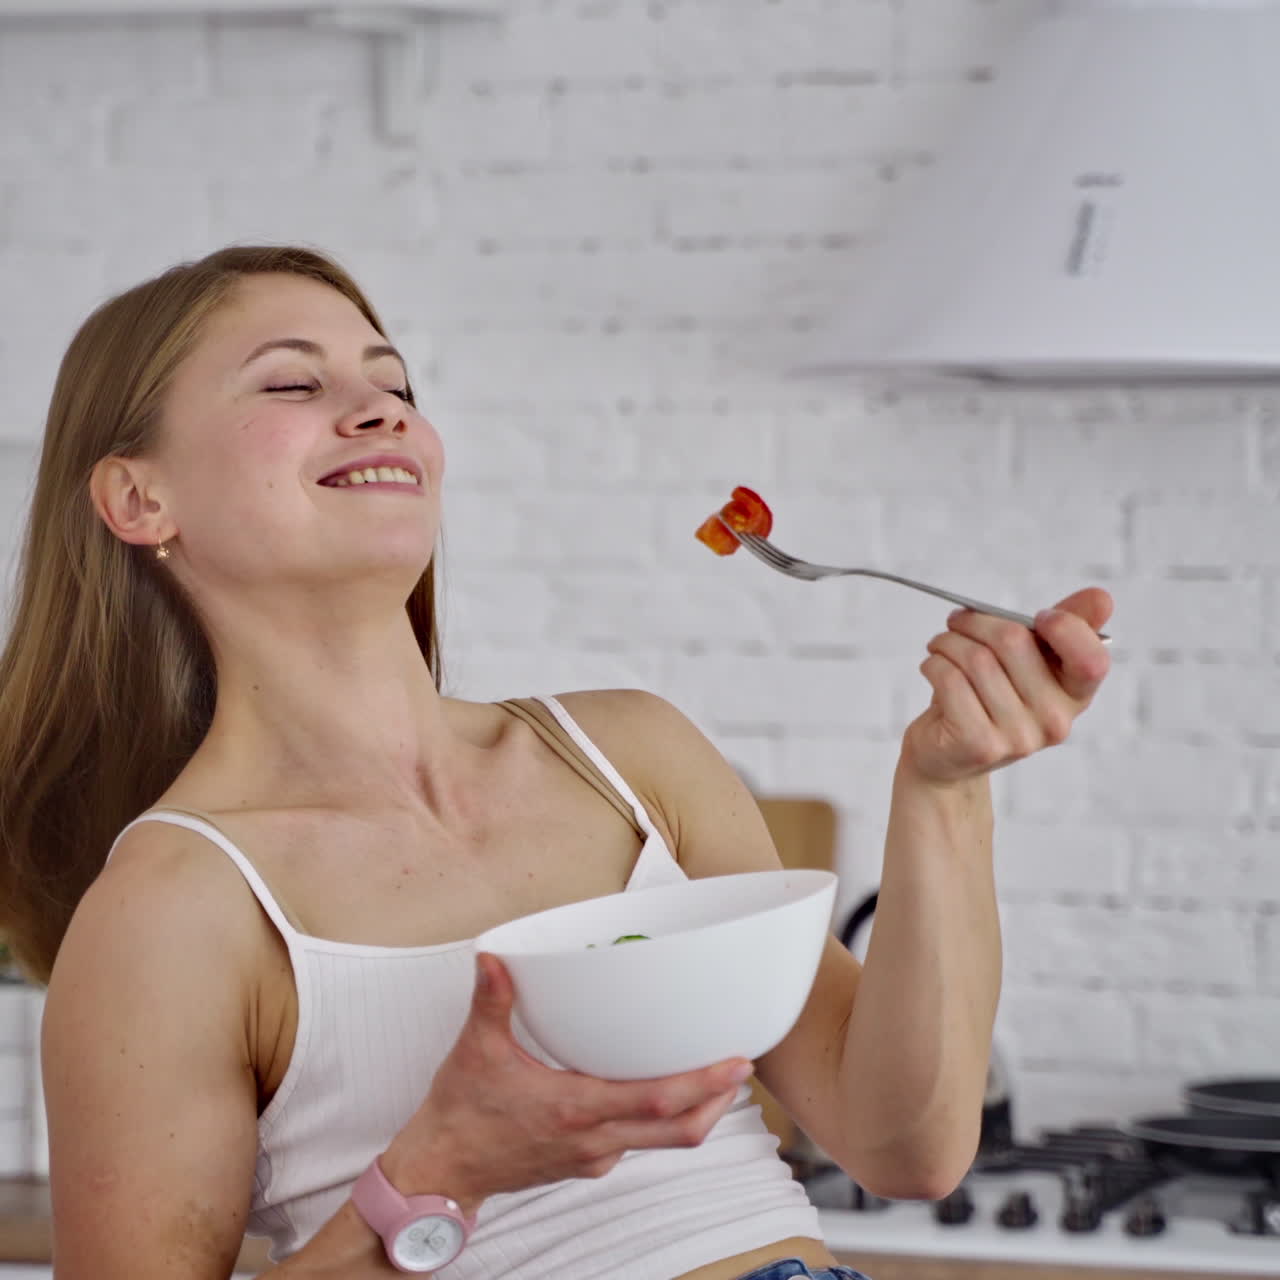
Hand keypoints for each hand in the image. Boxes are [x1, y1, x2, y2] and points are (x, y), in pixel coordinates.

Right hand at [384, 953, 751, 1210]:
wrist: (441, 1173)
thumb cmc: (460, 1114)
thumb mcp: (474, 1050)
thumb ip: (491, 1001)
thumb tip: (495, 957)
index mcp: (574, 1109)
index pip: (656, 1102)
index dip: (702, 1084)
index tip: (734, 1063)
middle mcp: (594, 1139)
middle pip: (677, 1130)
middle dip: (716, 1098)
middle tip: (742, 1066)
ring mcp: (593, 1157)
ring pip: (662, 1142)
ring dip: (695, 1111)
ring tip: (715, 1077)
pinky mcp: (587, 1164)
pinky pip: (637, 1144)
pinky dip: (660, 1121)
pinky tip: (657, 1091)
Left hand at [900, 586, 1112, 784]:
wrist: (948, 755)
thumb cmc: (990, 696)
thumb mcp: (1031, 660)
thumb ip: (1066, 627)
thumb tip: (1102, 597)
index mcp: (1075, 695)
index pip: (1092, 660)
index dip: (1066, 628)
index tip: (1039, 617)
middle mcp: (1054, 720)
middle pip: (1013, 641)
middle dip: (976, 621)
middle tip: (957, 622)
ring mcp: (1019, 737)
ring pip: (975, 658)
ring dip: (947, 641)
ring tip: (941, 645)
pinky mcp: (979, 744)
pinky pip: (950, 679)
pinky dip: (933, 663)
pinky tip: (933, 667)